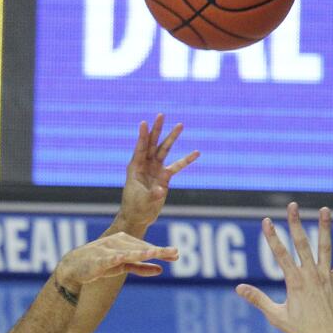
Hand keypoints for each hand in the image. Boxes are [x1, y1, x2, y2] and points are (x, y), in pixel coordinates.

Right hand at [56, 232, 177, 291]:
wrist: (73, 268)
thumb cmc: (100, 265)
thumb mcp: (123, 267)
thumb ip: (141, 267)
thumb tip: (160, 270)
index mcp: (124, 241)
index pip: (145, 246)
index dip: (161, 250)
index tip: (176, 254)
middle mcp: (117, 242)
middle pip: (141, 247)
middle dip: (158, 250)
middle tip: (174, 253)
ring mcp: (108, 250)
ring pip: (128, 251)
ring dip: (142, 251)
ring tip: (156, 252)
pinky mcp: (99, 260)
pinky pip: (111, 259)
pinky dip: (119, 257)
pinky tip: (126, 257)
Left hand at [116, 114, 200, 230]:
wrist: (139, 217)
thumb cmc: (136, 208)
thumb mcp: (143, 201)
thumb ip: (153, 195)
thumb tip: (162, 190)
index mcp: (135, 168)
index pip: (140, 148)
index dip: (142, 136)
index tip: (144, 122)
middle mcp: (145, 165)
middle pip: (152, 143)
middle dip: (157, 129)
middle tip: (161, 114)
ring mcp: (155, 169)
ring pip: (164, 150)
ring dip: (172, 138)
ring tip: (180, 125)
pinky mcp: (164, 177)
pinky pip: (177, 166)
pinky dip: (186, 160)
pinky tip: (196, 152)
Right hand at [236, 204, 332, 332]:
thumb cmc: (302, 330)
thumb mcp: (276, 316)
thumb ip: (258, 299)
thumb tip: (238, 288)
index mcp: (295, 282)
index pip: (280, 254)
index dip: (272, 237)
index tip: (266, 221)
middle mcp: (312, 276)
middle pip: (302, 244)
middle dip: (296, 223)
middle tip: (292, 205)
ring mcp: (326, 278)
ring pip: (325, 247)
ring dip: (325, 227)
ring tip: (324, 209)